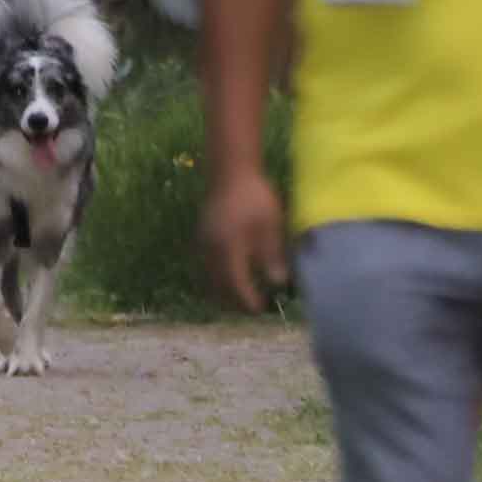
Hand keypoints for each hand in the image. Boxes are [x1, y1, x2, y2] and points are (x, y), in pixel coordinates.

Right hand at [202, 169, 291, 313]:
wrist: (231, 170)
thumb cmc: (255, 197)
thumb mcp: (270, 226)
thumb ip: (272, 256)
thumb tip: (279, 284)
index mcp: (228, 250)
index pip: (236, 286)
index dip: (247, 301)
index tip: (260, 310)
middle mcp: (211, 251)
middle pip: (219, 287)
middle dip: (234, 301)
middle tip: (252, 308)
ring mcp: (203, 244)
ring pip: (209, 278)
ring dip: (224, 292)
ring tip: (241, 297)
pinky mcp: (202, 237)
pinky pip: (206, 266)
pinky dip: (217, 278)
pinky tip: (231, 276)